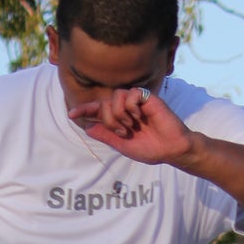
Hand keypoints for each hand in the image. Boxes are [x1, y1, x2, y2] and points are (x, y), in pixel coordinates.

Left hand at [70, 86, 197, 168]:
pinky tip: (139, 116)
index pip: (98, 110)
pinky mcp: (148, 97)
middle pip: (104, 103)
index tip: (71, 115)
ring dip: (119, 114)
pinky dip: (131, 107)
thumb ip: (106, 136)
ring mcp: (136, 102)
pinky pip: (130, 94)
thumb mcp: (124, 145)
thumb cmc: (151, 149)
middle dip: (108, 119)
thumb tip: (87, 128)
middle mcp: (126, 108)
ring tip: (131, 125)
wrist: (172, 149)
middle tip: (122, 132)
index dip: (84, 110)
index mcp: (119, 119)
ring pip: (115, 96)